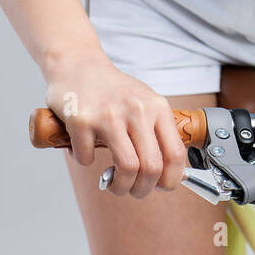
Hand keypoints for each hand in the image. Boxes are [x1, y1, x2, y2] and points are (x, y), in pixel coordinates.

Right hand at [44, 53, 188, 198]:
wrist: (78, 63)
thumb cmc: (114, 89)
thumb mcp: (146, 102)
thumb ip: (159, 131)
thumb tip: (174, 172)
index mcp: (157, 108)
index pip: (176, 154)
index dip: (171, 180)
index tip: (161, 187)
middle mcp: (136, 110)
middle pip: (151, 167)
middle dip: (143, 189)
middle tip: (133, 191)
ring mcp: (109, 115)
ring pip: (126, 168)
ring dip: (118, 186)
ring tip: (113, 184)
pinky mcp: (81, 119)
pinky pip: (87, 158)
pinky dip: (84, 161)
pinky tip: (84, 150)